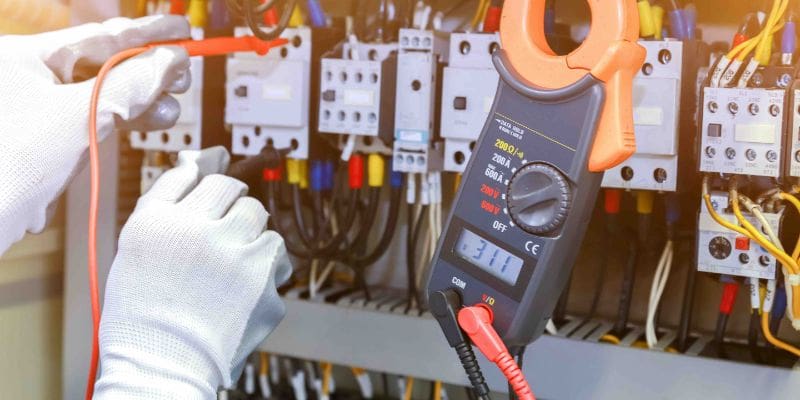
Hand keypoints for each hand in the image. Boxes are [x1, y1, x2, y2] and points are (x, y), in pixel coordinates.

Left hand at [0, 15, 191, 254]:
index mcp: (24, 57)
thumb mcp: (80, 115)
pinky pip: (96, 120)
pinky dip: (126, 121)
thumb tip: (169, 61)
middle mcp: (29, 79)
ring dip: (143, 99)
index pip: (97, 35)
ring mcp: (40, 111)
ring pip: (104, 95)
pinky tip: (153, 119)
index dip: (146, 32)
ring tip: (173, 102)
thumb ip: (130, 84)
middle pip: (103, 64)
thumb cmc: (8, 166)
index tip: (180, 30)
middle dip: (148, 70)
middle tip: (182, 71)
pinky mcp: (51, 141)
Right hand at [94, 147, 292, 398]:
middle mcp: (201, 232)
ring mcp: (238, 259)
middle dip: (235, 212)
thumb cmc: (144, 307)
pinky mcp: (265, 286)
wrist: (162, 364)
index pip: (207, 179)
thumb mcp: (138, 243)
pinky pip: (279, 259)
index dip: (213, 194)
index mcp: (163, 220)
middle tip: (222, 239)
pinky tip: (244, 288)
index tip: (213, 207)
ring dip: (253, 238)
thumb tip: (195, 160)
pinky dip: (267, 269)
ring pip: (263, 223)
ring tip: (231, 268)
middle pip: (239, 195)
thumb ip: (166, 195)